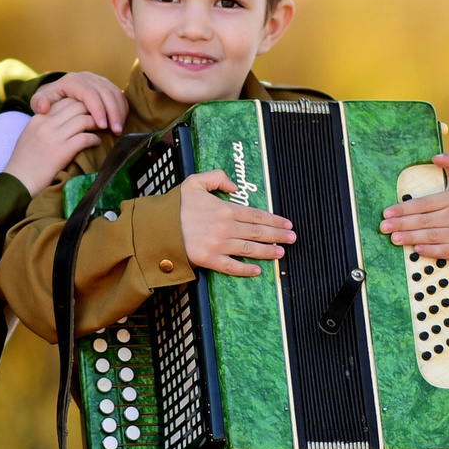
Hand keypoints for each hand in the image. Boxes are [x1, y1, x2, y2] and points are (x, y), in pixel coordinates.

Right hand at [1, 98, 101, 192]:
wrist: (18, 182)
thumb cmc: (25, 162)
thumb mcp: (30, 136)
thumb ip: (44, 124)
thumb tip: (65, 120)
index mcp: (38, 118)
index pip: (64, 101)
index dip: (80, 104)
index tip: (89, 111)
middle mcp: (46, 124)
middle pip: (76, 106)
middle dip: (92, 110)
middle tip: (100, 117)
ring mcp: (54, 137)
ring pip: (83, 119)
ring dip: (96, 123)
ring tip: (102, 129)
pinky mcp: (62, 152)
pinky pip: (85, 138)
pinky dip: (94, 139)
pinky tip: (97, 143)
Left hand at [29, 71, 126, 132]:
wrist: (57, 93)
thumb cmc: (49, 100)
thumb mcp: (38, 101)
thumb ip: (38, 104)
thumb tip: (44, 107)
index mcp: (72, 81)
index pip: (89, 93)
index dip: (97, 109)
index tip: (101, 126)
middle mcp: (87, 77)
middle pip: (105, 92)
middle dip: (113, 112)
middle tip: (115, 131)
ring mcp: (99, 80)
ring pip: (115, 93)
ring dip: (119, 111)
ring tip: (119, 130)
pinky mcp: (106, 85)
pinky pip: (119, 95)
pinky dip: (122, 109)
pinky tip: (120, 123)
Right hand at [178, 170, 293, 275]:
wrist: (156, 227)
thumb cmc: (176, 205)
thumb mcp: (195, 182)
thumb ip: (217, 177)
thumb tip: (234, 187)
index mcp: (225, 209)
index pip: (256, 215)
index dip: (274, 219)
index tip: (287, 223)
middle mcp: (225, 228)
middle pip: (258, 232)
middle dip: (278, 235)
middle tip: (292, 238)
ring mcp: (218, 245)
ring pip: (250, 249)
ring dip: (268, 251)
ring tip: (281, 253)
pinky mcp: (209, 260)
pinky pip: (232, 266)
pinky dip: (246, 269)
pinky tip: (257, 270)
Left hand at [379, 151, 448, 261]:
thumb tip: (436, 156)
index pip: (424, 204)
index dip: (404, 208)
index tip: (387, 213)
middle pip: (425, 220)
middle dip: (402, 224)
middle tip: (384, 227)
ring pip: (431, 236)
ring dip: (410, 237)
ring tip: (394, 238)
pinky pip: (443, 251)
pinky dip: (429, 250)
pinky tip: (416, 249)